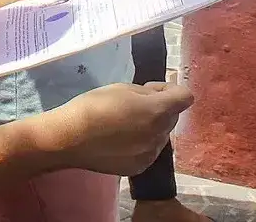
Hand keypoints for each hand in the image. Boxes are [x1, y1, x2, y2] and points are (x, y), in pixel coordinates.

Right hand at [36, 82, 194, 175]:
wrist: (70, 139)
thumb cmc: (93, 106)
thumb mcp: (121, 88)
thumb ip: (147, 91)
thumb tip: (159, 96)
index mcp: (157, 111)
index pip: (185, 97)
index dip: (171, 89)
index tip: (153, 89)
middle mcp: (160, 135)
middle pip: (172, 117)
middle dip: (159, 108)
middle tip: (133, 104)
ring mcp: (150, 154)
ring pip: (161, 135)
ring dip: (151, 126)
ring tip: (124, 124)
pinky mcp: (139, 168)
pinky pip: (149, 151)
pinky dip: (141, 143)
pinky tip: (120, 140)